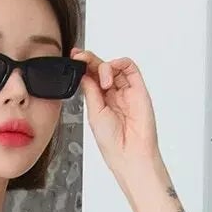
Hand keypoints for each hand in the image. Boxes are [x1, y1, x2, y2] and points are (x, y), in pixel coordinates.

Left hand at [71, 46, 159, 175]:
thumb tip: (84, 73)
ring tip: (103, 82)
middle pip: (101, 68)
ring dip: (104, 67)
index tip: (74, 58)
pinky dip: (119, 63)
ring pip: (114, 66)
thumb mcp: (94, 114)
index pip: (90, 77)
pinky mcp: (138, 89)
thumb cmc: (112, 142)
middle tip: (81, 57)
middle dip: (90, 60)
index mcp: (100, 102)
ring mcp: (125, 91)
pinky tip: (111, 74)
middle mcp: (112, 95)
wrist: (130, 153)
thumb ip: (90, 91)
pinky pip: (130, 68)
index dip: (82, 66)